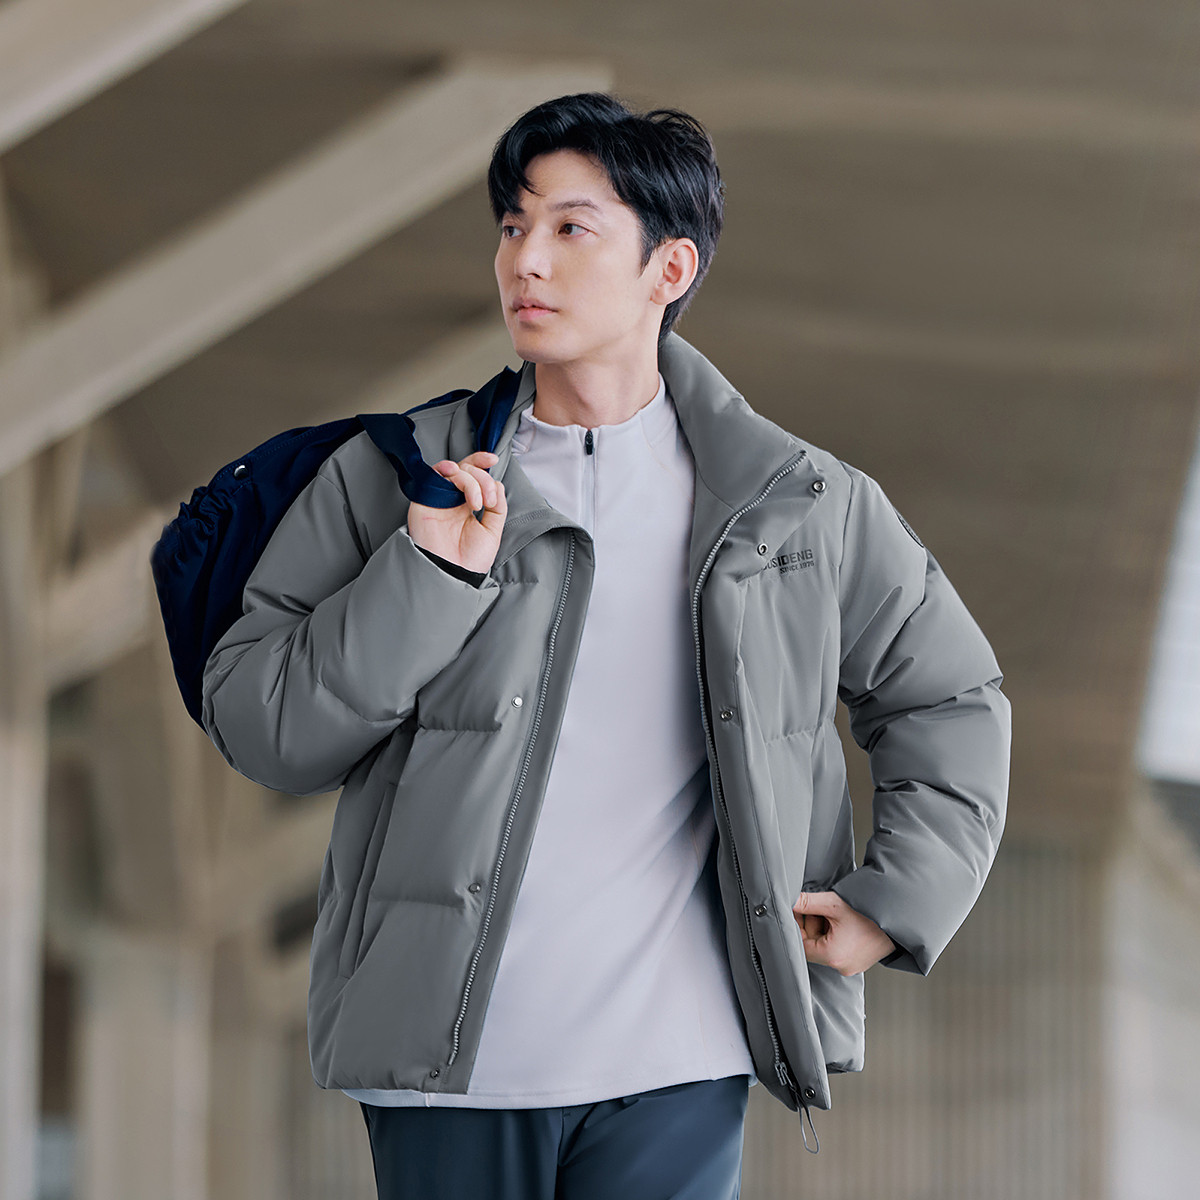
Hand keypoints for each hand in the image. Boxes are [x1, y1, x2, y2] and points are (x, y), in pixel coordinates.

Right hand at [406, 451, 506, 574]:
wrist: (452, 575)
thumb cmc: (469, 560)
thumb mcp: (492, 531)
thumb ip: (498, 508)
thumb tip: (498, 484)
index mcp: (467, 504)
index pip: (474, 475)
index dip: (482, 462)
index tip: (494, 460)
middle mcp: (453, 499)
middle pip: (467, 470)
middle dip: (482, 479)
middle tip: (487, 501)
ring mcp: (439, 499)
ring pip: (454, 471)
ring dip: (470, 479)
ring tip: (477, 502)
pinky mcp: (424, 500)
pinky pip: (432, 476)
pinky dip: (445, 469)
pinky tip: (455, 476)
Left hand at [793, 890, 895, 975]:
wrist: (900, 917)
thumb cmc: (869, 911)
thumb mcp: (833, 903)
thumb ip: (806, 902)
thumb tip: (786, 900)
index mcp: (832, 956)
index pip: (800, 944)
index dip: (796, 925)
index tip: (797, 910)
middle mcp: (841, 966)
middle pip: (812, 946)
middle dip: (811, 925)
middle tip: (818, 907)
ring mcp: (851, 966)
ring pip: (825, 947)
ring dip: (824, 928)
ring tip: (834, 912)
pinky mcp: (859, 962)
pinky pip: (838, 949)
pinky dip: (835, 934)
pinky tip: (843, 920)